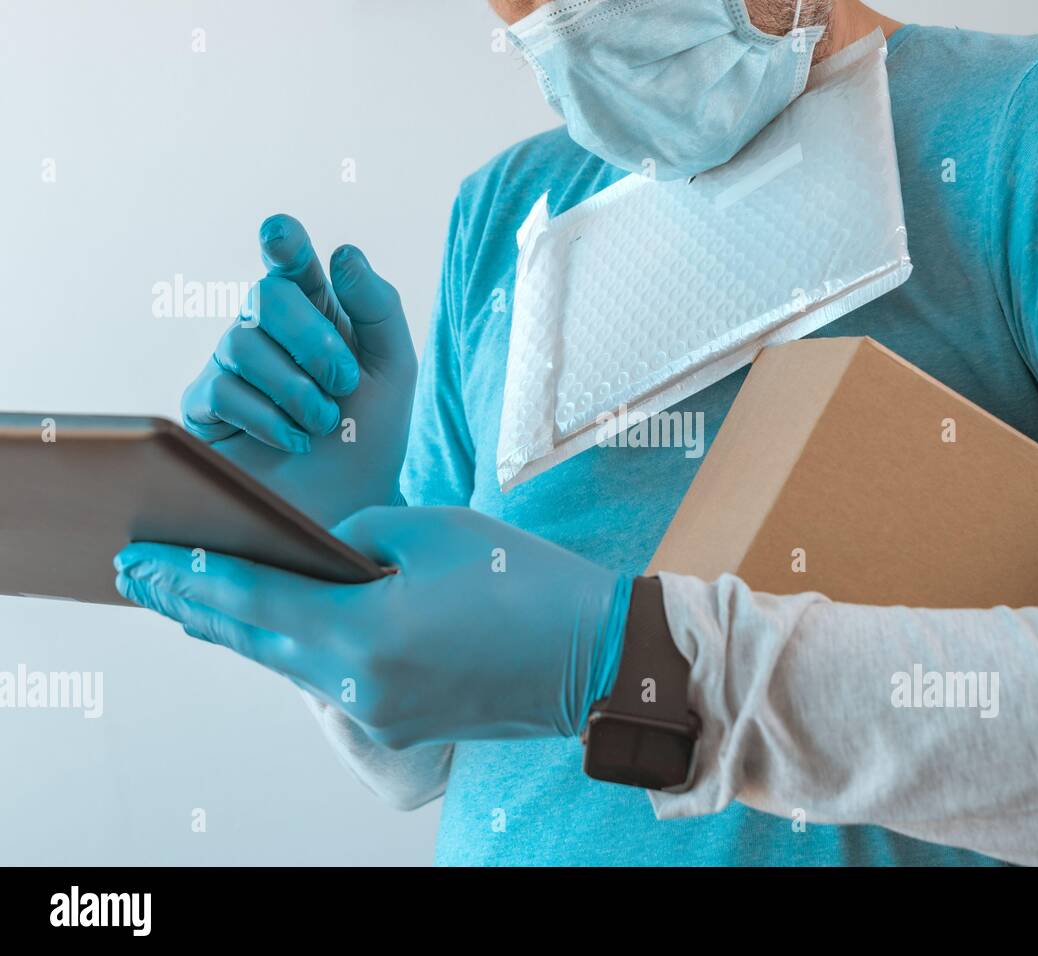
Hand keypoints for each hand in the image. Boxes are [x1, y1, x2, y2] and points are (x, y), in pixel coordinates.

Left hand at [114, 507, 634, 746]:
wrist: (597, 657)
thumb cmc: (524, 582)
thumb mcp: (435, 530)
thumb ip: (359, 537)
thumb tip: (320, 555)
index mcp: (365, 634)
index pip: (255, 601)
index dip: (195, 577)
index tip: (145, 558)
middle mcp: (360, 686)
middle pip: (256, 644)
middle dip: (193, 608)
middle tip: (138, 579)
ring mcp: (380, 713)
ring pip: (289, 666)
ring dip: (239, 633)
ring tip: (189, 605)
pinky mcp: (403, 722)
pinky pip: (330, 681)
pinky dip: (294, 651)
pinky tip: (276, 631)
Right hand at [181, 215, 417, 526]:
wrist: (349, 507)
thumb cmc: (373, 437)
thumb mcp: (394, 370)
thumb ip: (377, 308)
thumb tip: (343, 253)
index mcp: (317, 311)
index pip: (291, 261)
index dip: (283, 242)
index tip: (281, 236)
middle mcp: (269, 331)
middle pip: (267, 296)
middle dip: (312, 339)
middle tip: (344, 384)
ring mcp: (233, 366)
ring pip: (242, 344)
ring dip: (295, 388)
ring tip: (323, 423)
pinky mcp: (206, 407)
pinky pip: (223, 391)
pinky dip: (268, 417)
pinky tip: (293, 440)